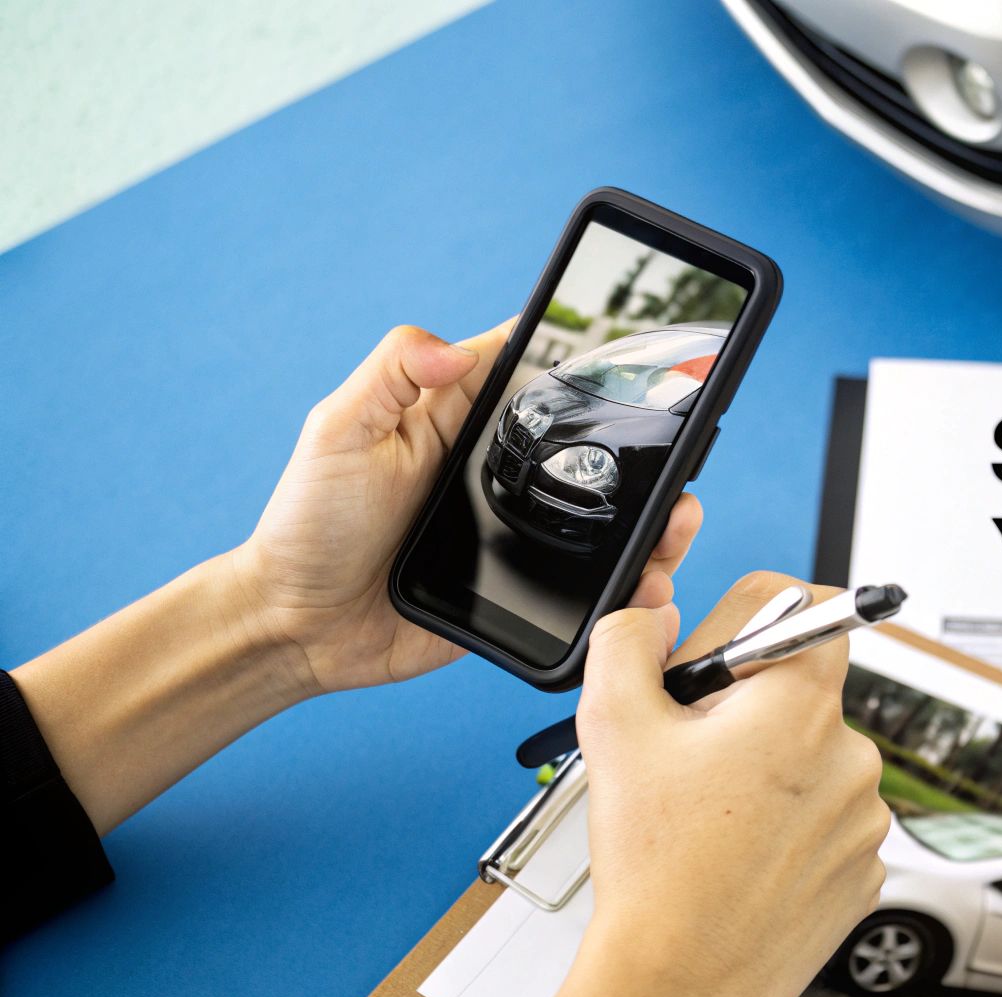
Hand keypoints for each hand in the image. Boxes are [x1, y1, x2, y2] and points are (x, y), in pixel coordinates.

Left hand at [230, 322, 702, 696]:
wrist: (298, 626)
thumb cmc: (308, 525)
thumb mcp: (336, 431)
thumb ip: (391, 374)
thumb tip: (455, 343)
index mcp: (458, 415)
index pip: (534, 369)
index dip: (586, 357)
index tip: (636, 363)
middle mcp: (495, 468)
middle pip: (588, 444)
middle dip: (644, 448)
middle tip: (682, 458)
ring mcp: (514, 528)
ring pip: (602, 514)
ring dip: (651, 518)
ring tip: (678, 523)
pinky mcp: (522, 586)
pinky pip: (585, 581)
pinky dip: (624, 583)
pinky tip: (647, 585)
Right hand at [540, 573, 889, 996]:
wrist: (680, 981)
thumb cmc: (658, 872)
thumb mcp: (614, 727)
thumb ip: (628, 642)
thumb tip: (653, 619)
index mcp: (802, 704)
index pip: (812, 606)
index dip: (750, 624)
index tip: (720, 659)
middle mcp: (851, 754)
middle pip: (800, 692)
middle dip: (745, 710)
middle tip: (691, 756)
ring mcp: (864, 817)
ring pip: (812, 760)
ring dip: (767, 773)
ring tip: (710, 817)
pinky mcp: (865, 867)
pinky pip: (826, 820)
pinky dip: (788, 827)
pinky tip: (738, 852)